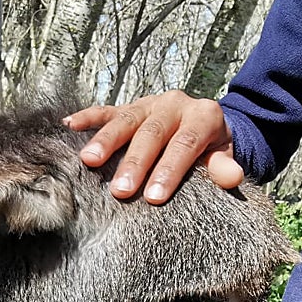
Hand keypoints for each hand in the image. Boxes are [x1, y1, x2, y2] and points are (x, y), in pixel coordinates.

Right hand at [64, 90, 244, 204]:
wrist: (204, 122)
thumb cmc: (211, 147)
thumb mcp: (224, 154)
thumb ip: (224, 165)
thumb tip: (232, 176)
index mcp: (202, 116)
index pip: (184, 144)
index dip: (169, 170)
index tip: (154, 197)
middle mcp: (174, 104)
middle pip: (152, 133)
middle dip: (135, 162)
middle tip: (121, 190)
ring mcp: (149, 103)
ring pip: (126, 119)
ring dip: (106, 140)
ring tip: (89, 161)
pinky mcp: (129, 106)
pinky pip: (106, 109)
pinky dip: (88, 116)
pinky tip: (69, 125)